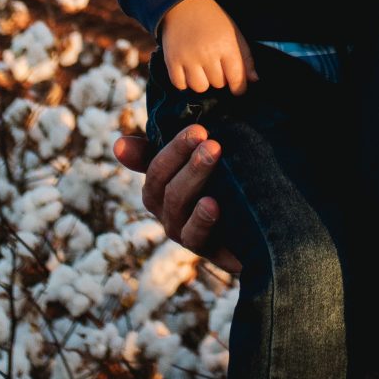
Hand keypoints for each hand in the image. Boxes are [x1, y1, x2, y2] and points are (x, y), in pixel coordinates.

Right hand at [114, 124, 241, 275]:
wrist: (259, 232)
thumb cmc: (225, 189)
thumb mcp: (203, 163)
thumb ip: (169, 149)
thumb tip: (118, 145)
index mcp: (160, 185)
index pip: (152, 163)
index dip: (171, 147)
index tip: (196, 129)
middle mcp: (165, 208)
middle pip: (162, 181)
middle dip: (183, 156)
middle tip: (208, 138)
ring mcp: (181, 230)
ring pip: (176, 202)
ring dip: (194, 175)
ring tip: (214, 154)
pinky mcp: (203, 249)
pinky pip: (194, 235)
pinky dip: (201, 218)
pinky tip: (213, 203)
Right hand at [159, 0, 258, 95]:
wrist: (183, 4)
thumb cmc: (213, 20)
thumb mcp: (234, 33)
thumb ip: (245, 57)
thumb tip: (254, 80)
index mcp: (226, 46)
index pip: (237, 79)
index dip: (239, 87)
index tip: (237, 88)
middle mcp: (207, 53)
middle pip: (218, 84)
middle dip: (220, 78)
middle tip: (216, 66)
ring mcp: (188, 58)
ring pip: (200, 87)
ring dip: (203, 82)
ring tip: (202, 69)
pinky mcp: (172, 60)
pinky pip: (180, 85)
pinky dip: (185, 82)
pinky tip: (188, 71)